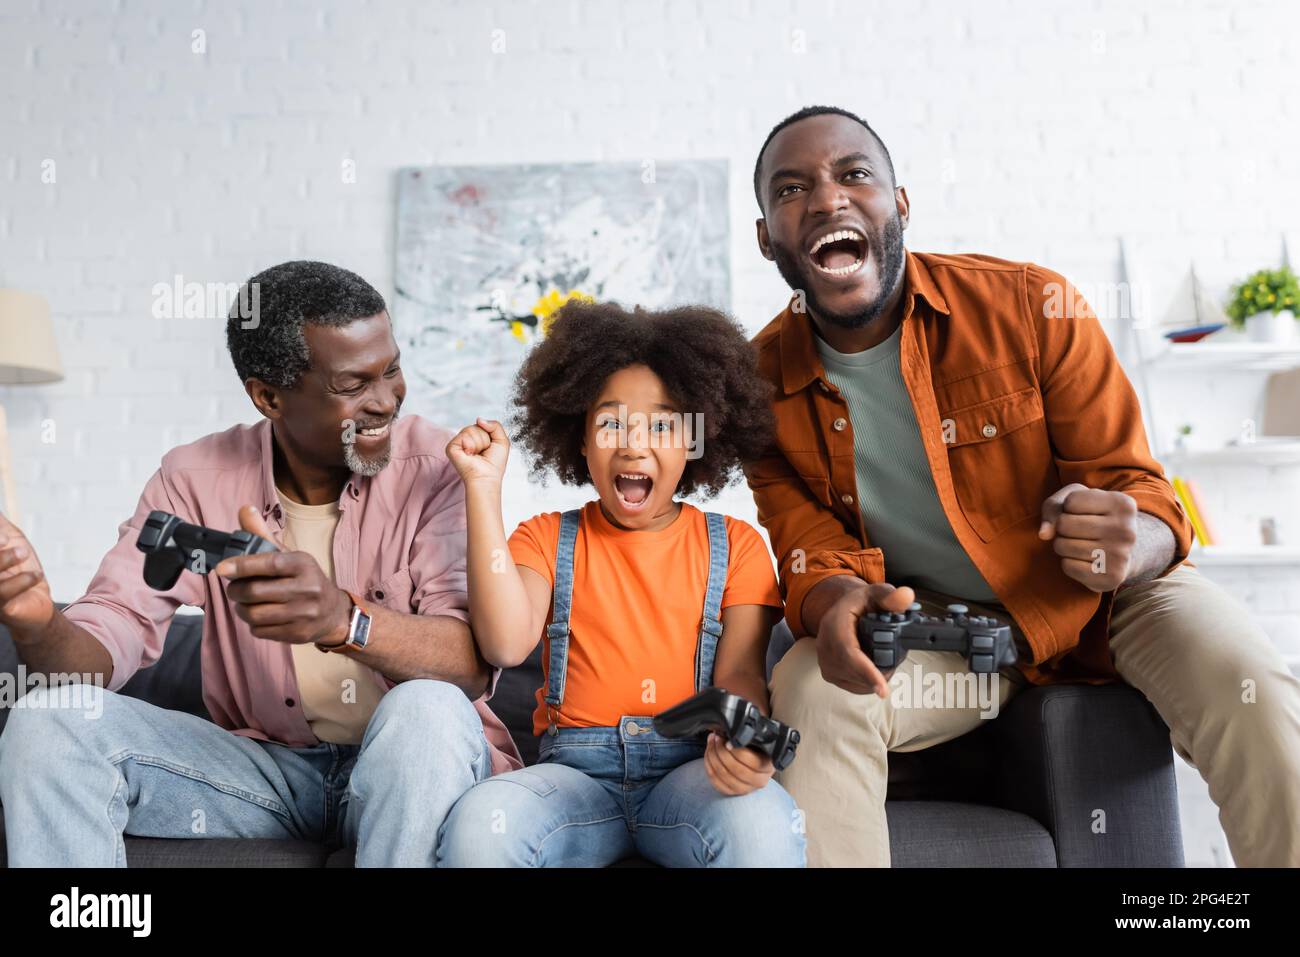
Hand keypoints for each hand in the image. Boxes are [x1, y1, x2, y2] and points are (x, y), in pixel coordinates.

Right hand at [0, 512, 54, 638]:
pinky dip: (23, 580)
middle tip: (9, 540)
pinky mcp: (0, 608)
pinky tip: (35, 575)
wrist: (36, 601)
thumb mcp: (11, 540)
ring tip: (23, 552)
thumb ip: (0, 524)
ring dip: (5, 559)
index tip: (5, 537)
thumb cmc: (19, 568)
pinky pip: (4, 593)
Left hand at [215, 505, 350, 645]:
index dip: (242, 566)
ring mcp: (304, 613)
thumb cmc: (304, 579)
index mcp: (303, 564)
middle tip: (234, 589)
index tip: (222, 568)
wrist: (333, 611)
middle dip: (236, 591)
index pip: (269, 563)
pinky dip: (254, 625)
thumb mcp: (289, 555)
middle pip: (256, 592)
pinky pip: (261, 631)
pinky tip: (260, 617)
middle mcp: (307, 588)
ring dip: (242, 609)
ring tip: (244, 604)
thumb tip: (244, 509)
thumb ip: (263, 535)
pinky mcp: (298, 633)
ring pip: (255, 614)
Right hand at [445, 418, 509, 484]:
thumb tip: (479, 419)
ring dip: (479, 443)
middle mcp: (465, 440)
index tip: (489, 449)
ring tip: (477, 454)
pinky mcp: (451, 447)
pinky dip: (471, 445)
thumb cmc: (494, 464)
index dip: (489, 436)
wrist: (487, 477)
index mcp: (475, 439)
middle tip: (483, 453)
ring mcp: (457, 443)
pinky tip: (470, 454)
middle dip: (485, 439)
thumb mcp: (502, 441)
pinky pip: (464, 435)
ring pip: (471, 429)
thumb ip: (495, 425)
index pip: (482, 424)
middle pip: (476, 426)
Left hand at [703, 731, 774, 795]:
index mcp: (768, 766)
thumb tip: (729, 733)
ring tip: (711, 743)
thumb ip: (747, 736)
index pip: (751, 761)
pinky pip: (716, 782)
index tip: (726, 739)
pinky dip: (709, 767)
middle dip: (721, 751)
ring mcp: (746, 788)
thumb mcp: (756, 738)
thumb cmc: (754, 745)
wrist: (754, 756)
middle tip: (716, 738)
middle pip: (736, 770)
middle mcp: (760, 780)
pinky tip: (709, 755)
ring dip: (713, 757)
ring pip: (724, 776)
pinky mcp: (733, 792)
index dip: (736, 750)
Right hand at [817, 580, 914, 696]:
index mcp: (834, 622)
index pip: (847, 651)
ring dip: (874, 678)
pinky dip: (868, 682)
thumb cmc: (861, 604)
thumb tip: (906, 596)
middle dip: (879, 674)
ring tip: (887, 661)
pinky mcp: (829, 672)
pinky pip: (851, 685)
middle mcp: (824, 643)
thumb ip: (892, 597)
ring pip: (853, 681)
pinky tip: (876, 671)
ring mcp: (825, 660)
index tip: (883, 689)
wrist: (844, 611)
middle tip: (896, 663)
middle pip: (852, 670)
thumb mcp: (877, 594)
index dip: (866, 671)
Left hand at [1038, 483, 1137, 591]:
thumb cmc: (1092, 518)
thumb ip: (1053, 507)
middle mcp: (1126, 529)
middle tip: (1078, 532)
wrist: (1121, 552)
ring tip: (1080, 545)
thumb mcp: (1076, 500)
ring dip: (1063, 546)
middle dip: (1062, 528)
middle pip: (1064, 524)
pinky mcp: (1111, 578)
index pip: (1072, 501)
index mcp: (1122, 504)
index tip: (1083, 512)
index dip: (1068, 507)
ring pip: (1063, 546)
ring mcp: (1121, 555)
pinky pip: (1068, 567)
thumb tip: (1043, 534)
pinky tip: (1084, 560)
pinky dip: (1068, 563)